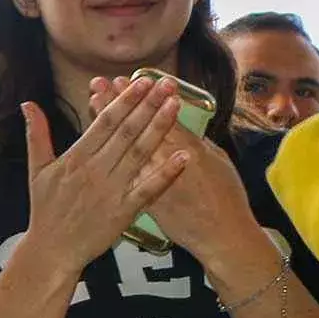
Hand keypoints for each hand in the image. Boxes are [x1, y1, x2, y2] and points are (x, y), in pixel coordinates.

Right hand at [21, 77, 188, 276]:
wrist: (52, 250)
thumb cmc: (45, 210)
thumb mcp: (37, 169)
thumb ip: (37, 134)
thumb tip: (27, 104)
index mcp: (76, 158)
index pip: (105, 122)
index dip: (125, 99)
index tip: (142, 81)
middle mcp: (95, 170)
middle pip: (126, 132)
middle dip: (148, 105)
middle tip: (167, 84)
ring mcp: (111, 191)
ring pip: (139, 154)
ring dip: (159, 129)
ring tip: (175, 106)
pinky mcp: (124, 212)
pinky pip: (148, 189)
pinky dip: (166, 173)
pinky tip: (184, 156)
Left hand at [89, 77, 256, 266]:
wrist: (223, 237)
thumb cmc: (226, 197)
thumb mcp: (216, 161)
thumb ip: (193, 140)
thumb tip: (175, 122)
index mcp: (193, 149)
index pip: (161, 116)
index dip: (141, 98)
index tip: (123, 80)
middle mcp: (171, 162)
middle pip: (139, 128)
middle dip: (118, 105)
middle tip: (99, 84)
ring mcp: (157, 182)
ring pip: (126, 147)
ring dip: (109, 126)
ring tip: (92, 104)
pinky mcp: (148, 202)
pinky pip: (124, 177)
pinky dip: (109, 160)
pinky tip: (93, 146)